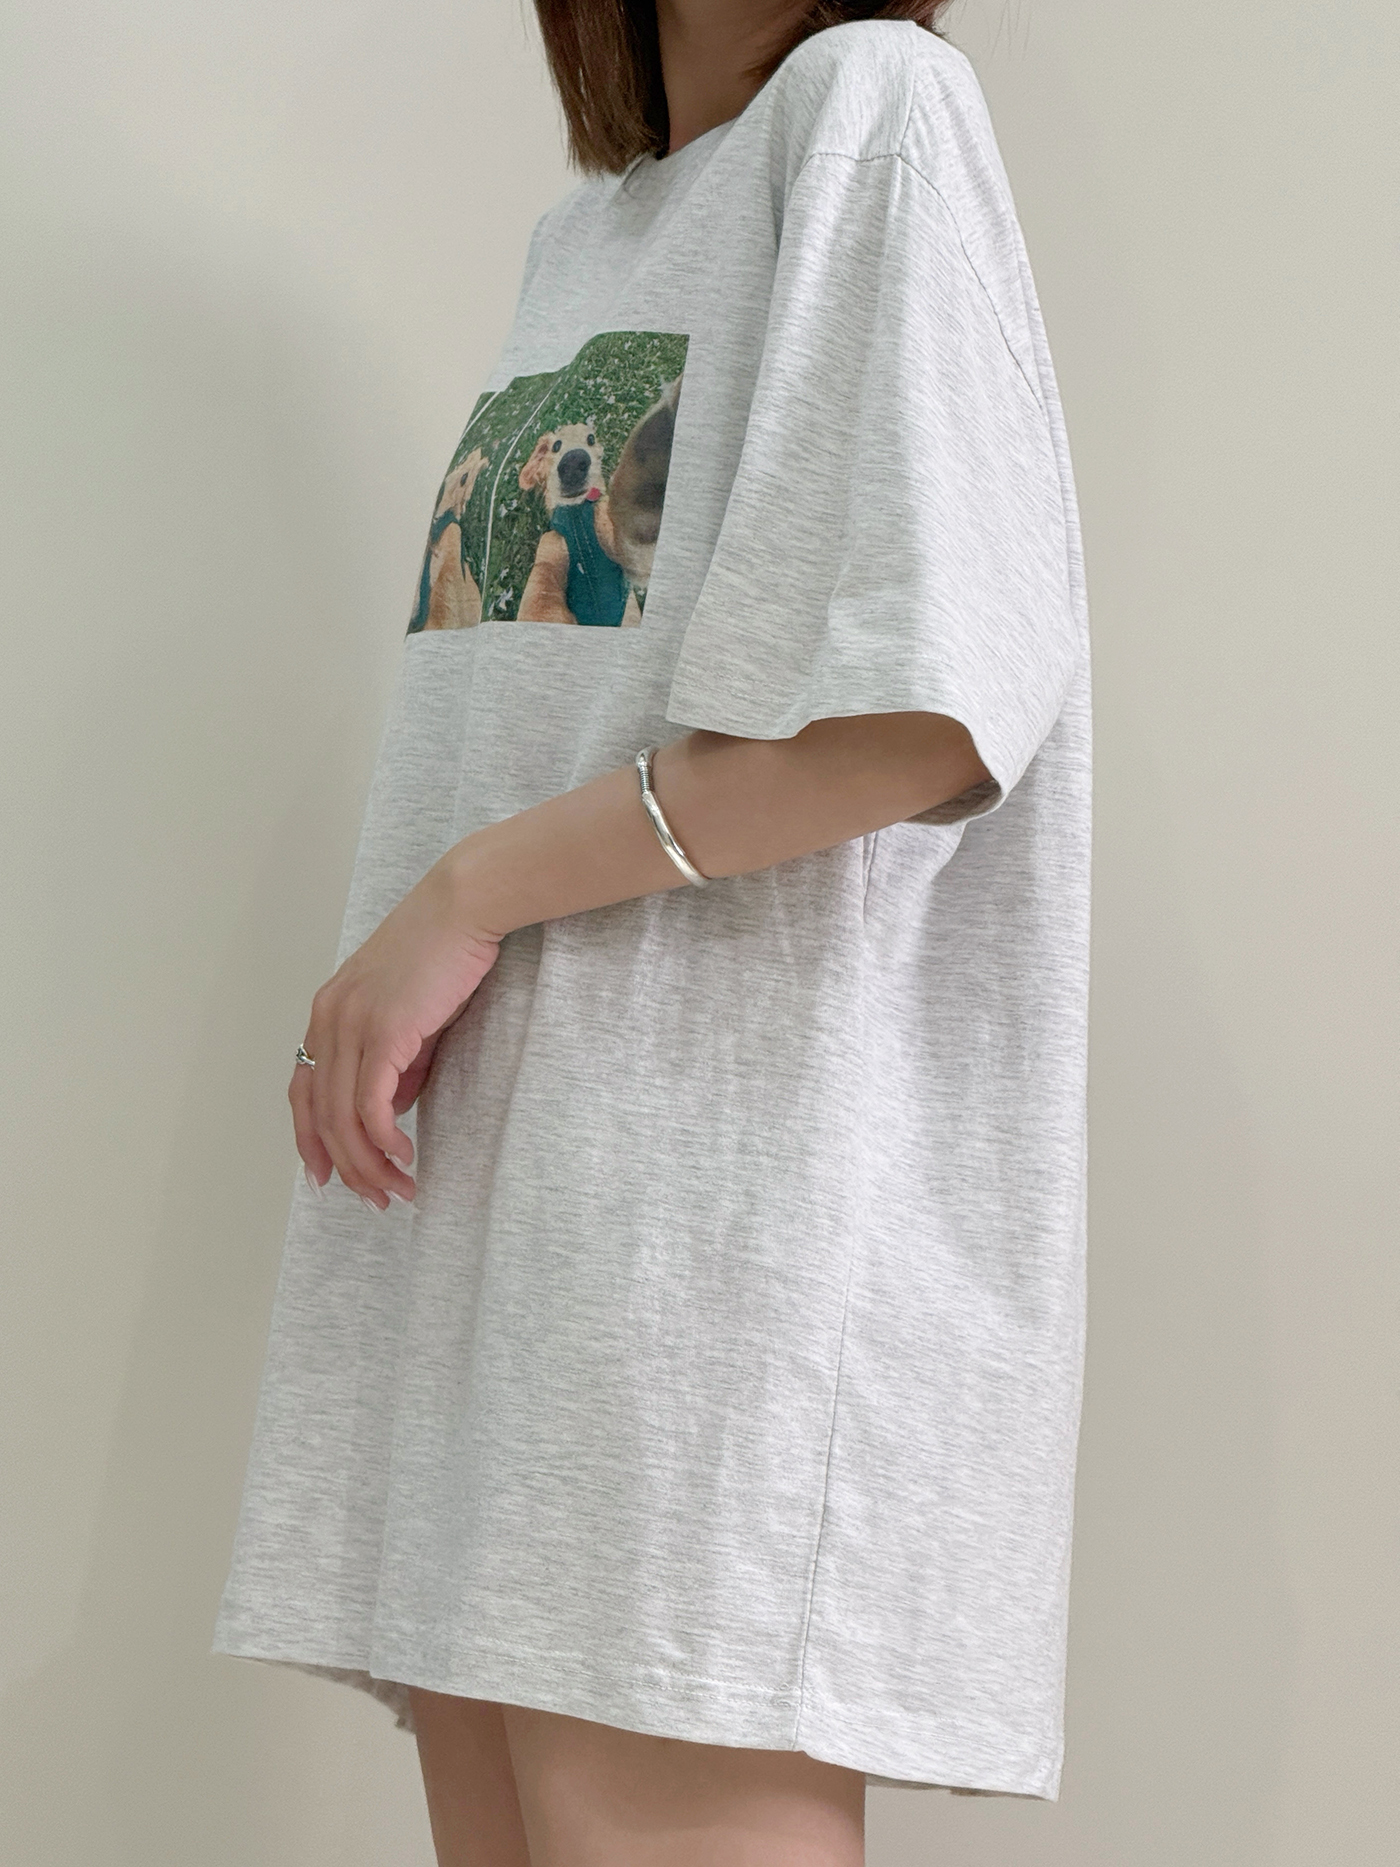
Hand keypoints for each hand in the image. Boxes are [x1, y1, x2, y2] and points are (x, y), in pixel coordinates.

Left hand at [290, 859, 500, 1209]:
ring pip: (343, 1118)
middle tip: (377, 1198)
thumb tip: (390, 1111)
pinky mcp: (384, 1031)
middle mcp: (328, 1020)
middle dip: (346, 1167)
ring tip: (399, 1187)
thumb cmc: (445, 953)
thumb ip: (396, 1063)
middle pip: (319, 1115)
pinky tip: (406, 1154)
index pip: (304, 1091)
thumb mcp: (410, 1015)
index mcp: (327, 1013)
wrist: (465, 907)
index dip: (311, 1141)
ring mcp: (351, 1025)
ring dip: (369, 1164)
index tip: (331, 1178)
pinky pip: (371, 1105)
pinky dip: (384, 1140)